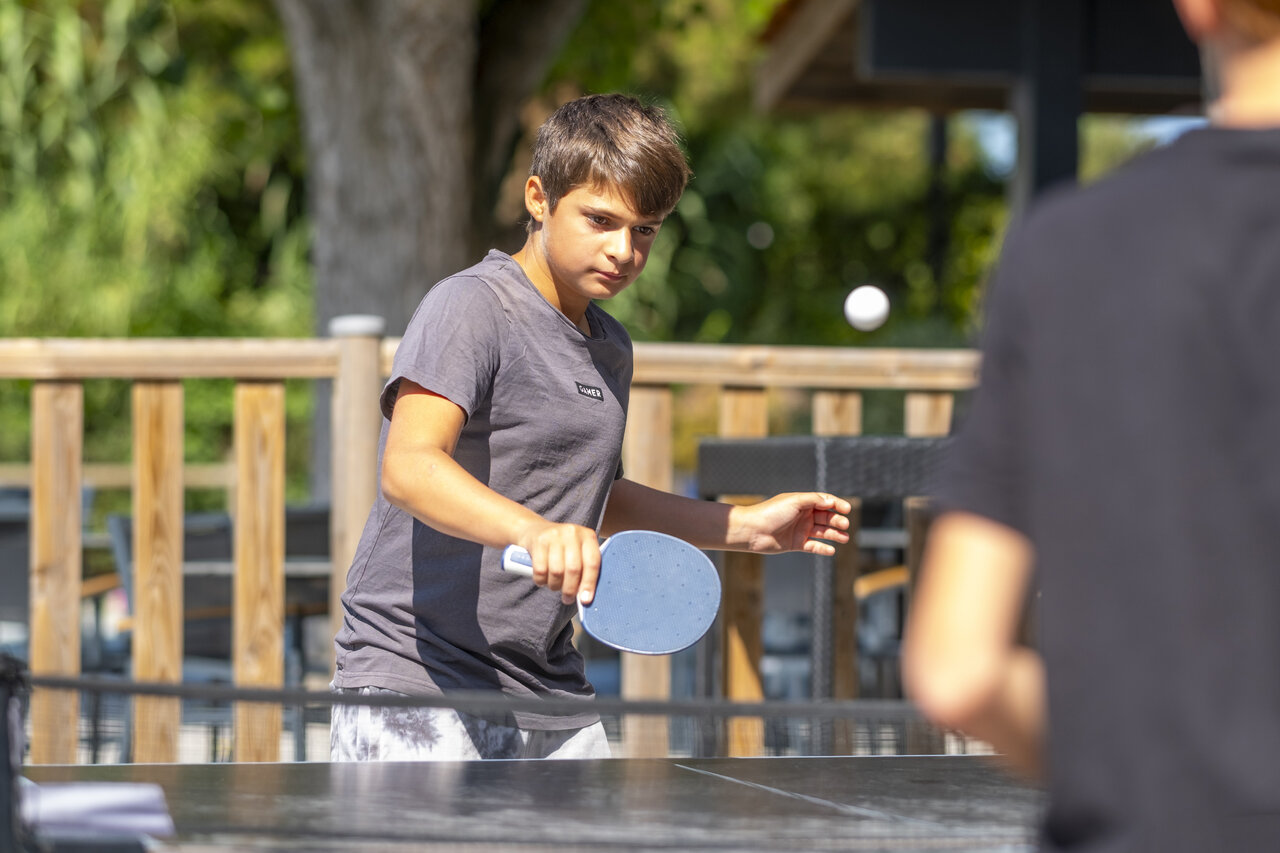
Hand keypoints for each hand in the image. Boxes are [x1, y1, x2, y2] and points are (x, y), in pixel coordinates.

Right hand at [513, 521, 601, 604]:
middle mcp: (572, 533)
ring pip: (557, 571)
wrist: (535, 530)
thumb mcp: (577, 550)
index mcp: (588, 536)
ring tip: (554, 586)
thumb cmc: (561, 546)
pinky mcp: (538, 541)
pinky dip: (541, 580)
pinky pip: (540, 570)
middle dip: (570, 589)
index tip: (585, 600)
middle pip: (574, 569)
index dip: (589, 583)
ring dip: (555, 585)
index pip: (592, 562)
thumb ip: (584, 568)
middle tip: (567, 599)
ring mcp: (555, 535)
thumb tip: (586, 596)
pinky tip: (543, 580)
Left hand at [731, 492, 852, 555]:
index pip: (824, 501)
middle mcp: (803, 516)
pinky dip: (823, 548)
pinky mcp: (796, 544)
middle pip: (825, 517)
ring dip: (834, 535)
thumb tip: (831, 501)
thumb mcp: (794, 502)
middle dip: (837, 521)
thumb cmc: (771, 513)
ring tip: (844, 538)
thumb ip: (814, 500)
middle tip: (844, 525)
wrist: (753, 531)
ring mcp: (800, 530)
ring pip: (822, 532)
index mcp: (802, 503)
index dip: (837, 504)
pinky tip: (832, 550)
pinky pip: (813, 546)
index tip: (847, 509)